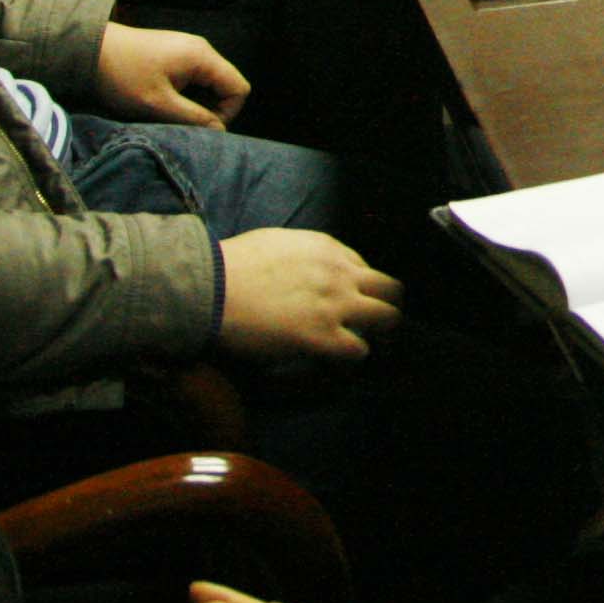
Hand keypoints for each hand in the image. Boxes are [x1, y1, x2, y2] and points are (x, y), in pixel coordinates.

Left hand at [91, 21, 247, 126]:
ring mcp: (186, 48)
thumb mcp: (158, 104)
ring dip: (195, 102)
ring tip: (168, 113)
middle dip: (210, 109)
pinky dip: (184, 92)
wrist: (89, 48)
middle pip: (225, 84)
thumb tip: (219, 131)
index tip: (198, 127)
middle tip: (181, 123)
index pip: (238, 88)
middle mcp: (200, 48)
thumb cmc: (123, 76)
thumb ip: (193, 118)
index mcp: (202, 57)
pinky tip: (161, 100)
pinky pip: (193, 76)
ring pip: (208, 82)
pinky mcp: (173, 52)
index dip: (226, 113)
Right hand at [215, 228, 402, 362]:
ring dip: (378, 334)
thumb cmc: (232, 265)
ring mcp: (335, 305)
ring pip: (388, 318)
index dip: (359, 288)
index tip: (348, 302)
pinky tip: (336, 359)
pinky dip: (352, 356)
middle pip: (391, 290)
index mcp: (328, 248)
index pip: (365, 268)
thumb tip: (298, 266)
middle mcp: (340, 273)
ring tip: (360, 344)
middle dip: (386, 307)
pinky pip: (358, 350)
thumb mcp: (277, 243)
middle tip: (372, 325)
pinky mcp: (322, 336)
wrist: (212, 287)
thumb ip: (300, 254)